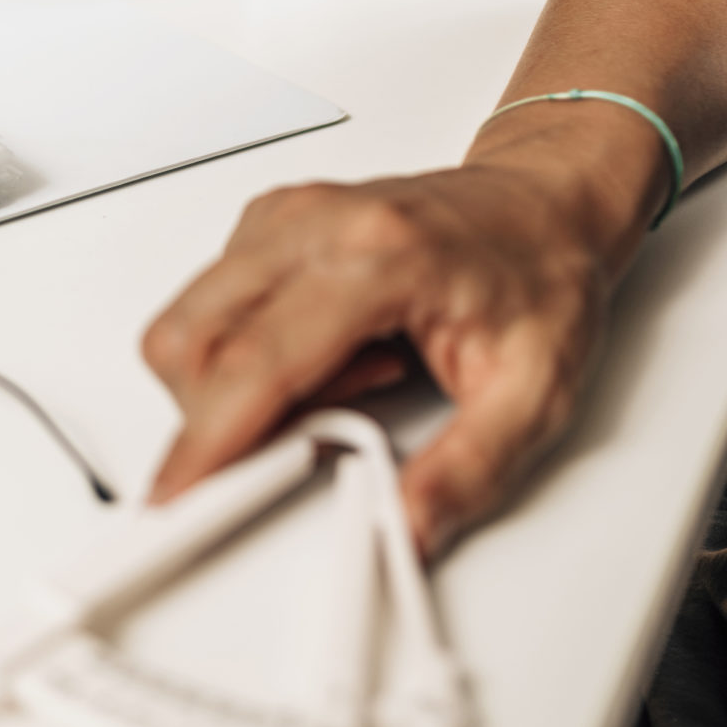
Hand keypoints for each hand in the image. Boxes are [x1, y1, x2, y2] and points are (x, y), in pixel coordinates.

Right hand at [140, 107, 663, 556]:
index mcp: (378, 257)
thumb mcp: (536, 392)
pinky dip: (246, 351)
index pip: (258, 360)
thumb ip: (469, 470)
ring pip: (189, 321)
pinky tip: (325, 353)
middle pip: (195, 340)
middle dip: (219, 420)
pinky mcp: (269, 222)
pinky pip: (210, 303)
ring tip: (339, 386)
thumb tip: (409, 524)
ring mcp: (285, 216)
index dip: (209, 439)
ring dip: (236, 385)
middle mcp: (315, 223)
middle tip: (304, 442)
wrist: (545, 202)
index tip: (181, 493)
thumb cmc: (541, 274)